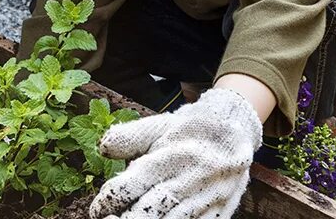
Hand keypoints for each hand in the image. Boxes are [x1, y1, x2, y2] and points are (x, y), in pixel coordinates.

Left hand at [90, 88, 261, 218]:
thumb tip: (103, 147)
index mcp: (173, 153)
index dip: (110, 198)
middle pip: (153, 207)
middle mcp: (192, 176)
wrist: (237, 125)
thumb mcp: (160, 125)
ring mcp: (210, 196)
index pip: (134, 181)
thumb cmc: (191, 127)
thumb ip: (131, 137)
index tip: (98, 208)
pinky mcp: (222, 210)